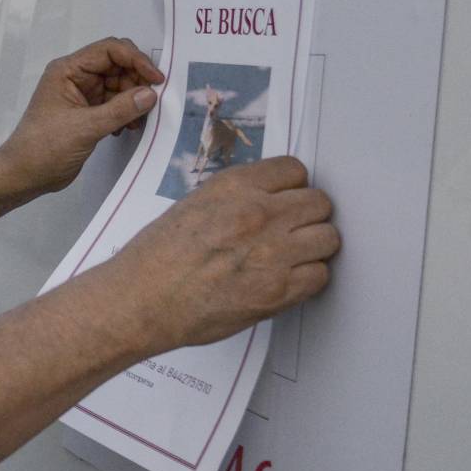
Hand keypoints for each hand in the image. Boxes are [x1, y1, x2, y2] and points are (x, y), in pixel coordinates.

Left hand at [0, 38, 165, 196]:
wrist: (25, 175)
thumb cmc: (42, 148)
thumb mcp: (84, 128)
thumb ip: (119, 110)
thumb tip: (149, 94)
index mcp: (67, 70)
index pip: (108, 50)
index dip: (136, 60)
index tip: (156, 79)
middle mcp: (75, 77)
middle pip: (117, 65)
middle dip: (137, 81)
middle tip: (151, 101)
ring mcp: (82, 95)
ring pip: (119, 85)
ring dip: (133, 99)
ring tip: (138, 120)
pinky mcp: (88, 113)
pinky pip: (115, 103)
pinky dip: (126, 112)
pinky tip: (128, 128)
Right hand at [106, 156, 338, 352]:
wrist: (141, 301)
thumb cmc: (156, 257)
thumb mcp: (193, 204)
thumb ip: (236, 198)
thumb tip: (268, 199)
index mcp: (235, 187)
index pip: (295, 170)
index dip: (292, 187)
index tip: (286, 199)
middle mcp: (258, 214)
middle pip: (319, 203)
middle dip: (308, 216)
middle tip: (293, 230)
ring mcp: (272, 253)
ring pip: (328, 238)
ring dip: (314, 247)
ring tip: (294, 255)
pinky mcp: (277, 291)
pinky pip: (320, 276)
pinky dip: (308, 278)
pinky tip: (288, 279)